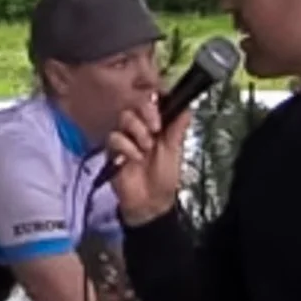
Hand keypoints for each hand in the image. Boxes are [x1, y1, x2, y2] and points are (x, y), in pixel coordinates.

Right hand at [106, 104, 192, 224]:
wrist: (150, 201)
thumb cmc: (164, 177)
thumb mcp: (175, 150)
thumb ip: (177, 128)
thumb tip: (187, 106)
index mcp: (156, 125)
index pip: (152, 102)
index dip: (156, 98)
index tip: (162, 100)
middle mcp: (140, 128)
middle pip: (135, 104)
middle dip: (147, 113)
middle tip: (156, 128)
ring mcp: (125, 137)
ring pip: (124, 118)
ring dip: (137, 131)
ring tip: (146, 148)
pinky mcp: (112, 150)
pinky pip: (115, 137)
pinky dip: (126, 147)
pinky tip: (133, 159)